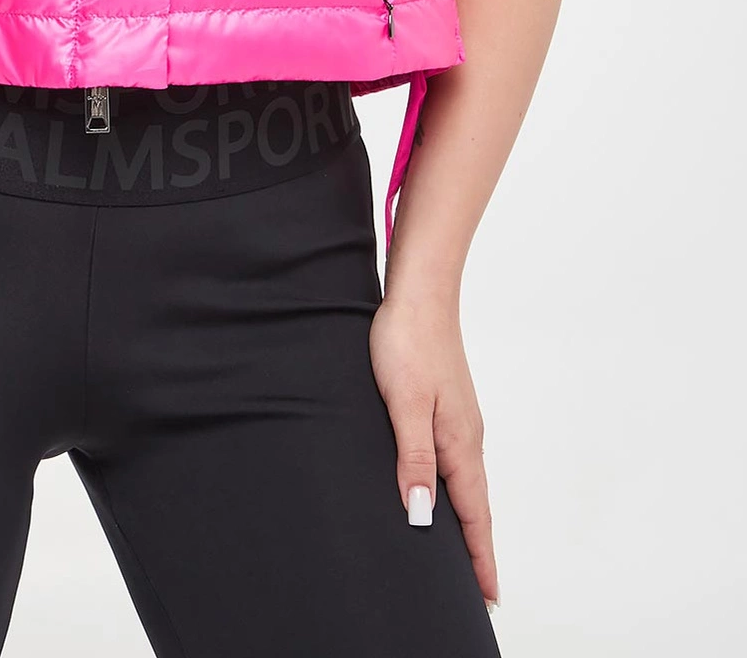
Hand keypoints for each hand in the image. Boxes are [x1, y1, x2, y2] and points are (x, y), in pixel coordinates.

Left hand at [368, 290, 499, 607]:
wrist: (418, 293)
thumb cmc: (408, 342)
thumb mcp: (404, 405)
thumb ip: (413, 459)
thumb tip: (421, 516)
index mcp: (460, 443)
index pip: (473, 515)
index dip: (479, 558)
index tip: (488, 598)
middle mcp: (467, 437)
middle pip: (476, 506)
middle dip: (478, 549)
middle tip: (481, 591)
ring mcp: (460, 421)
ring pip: (467, 484)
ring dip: (469, 520)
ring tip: (466, 553)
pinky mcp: (448, 406)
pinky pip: (457, 462)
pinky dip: (457, 490)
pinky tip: (444, 491)